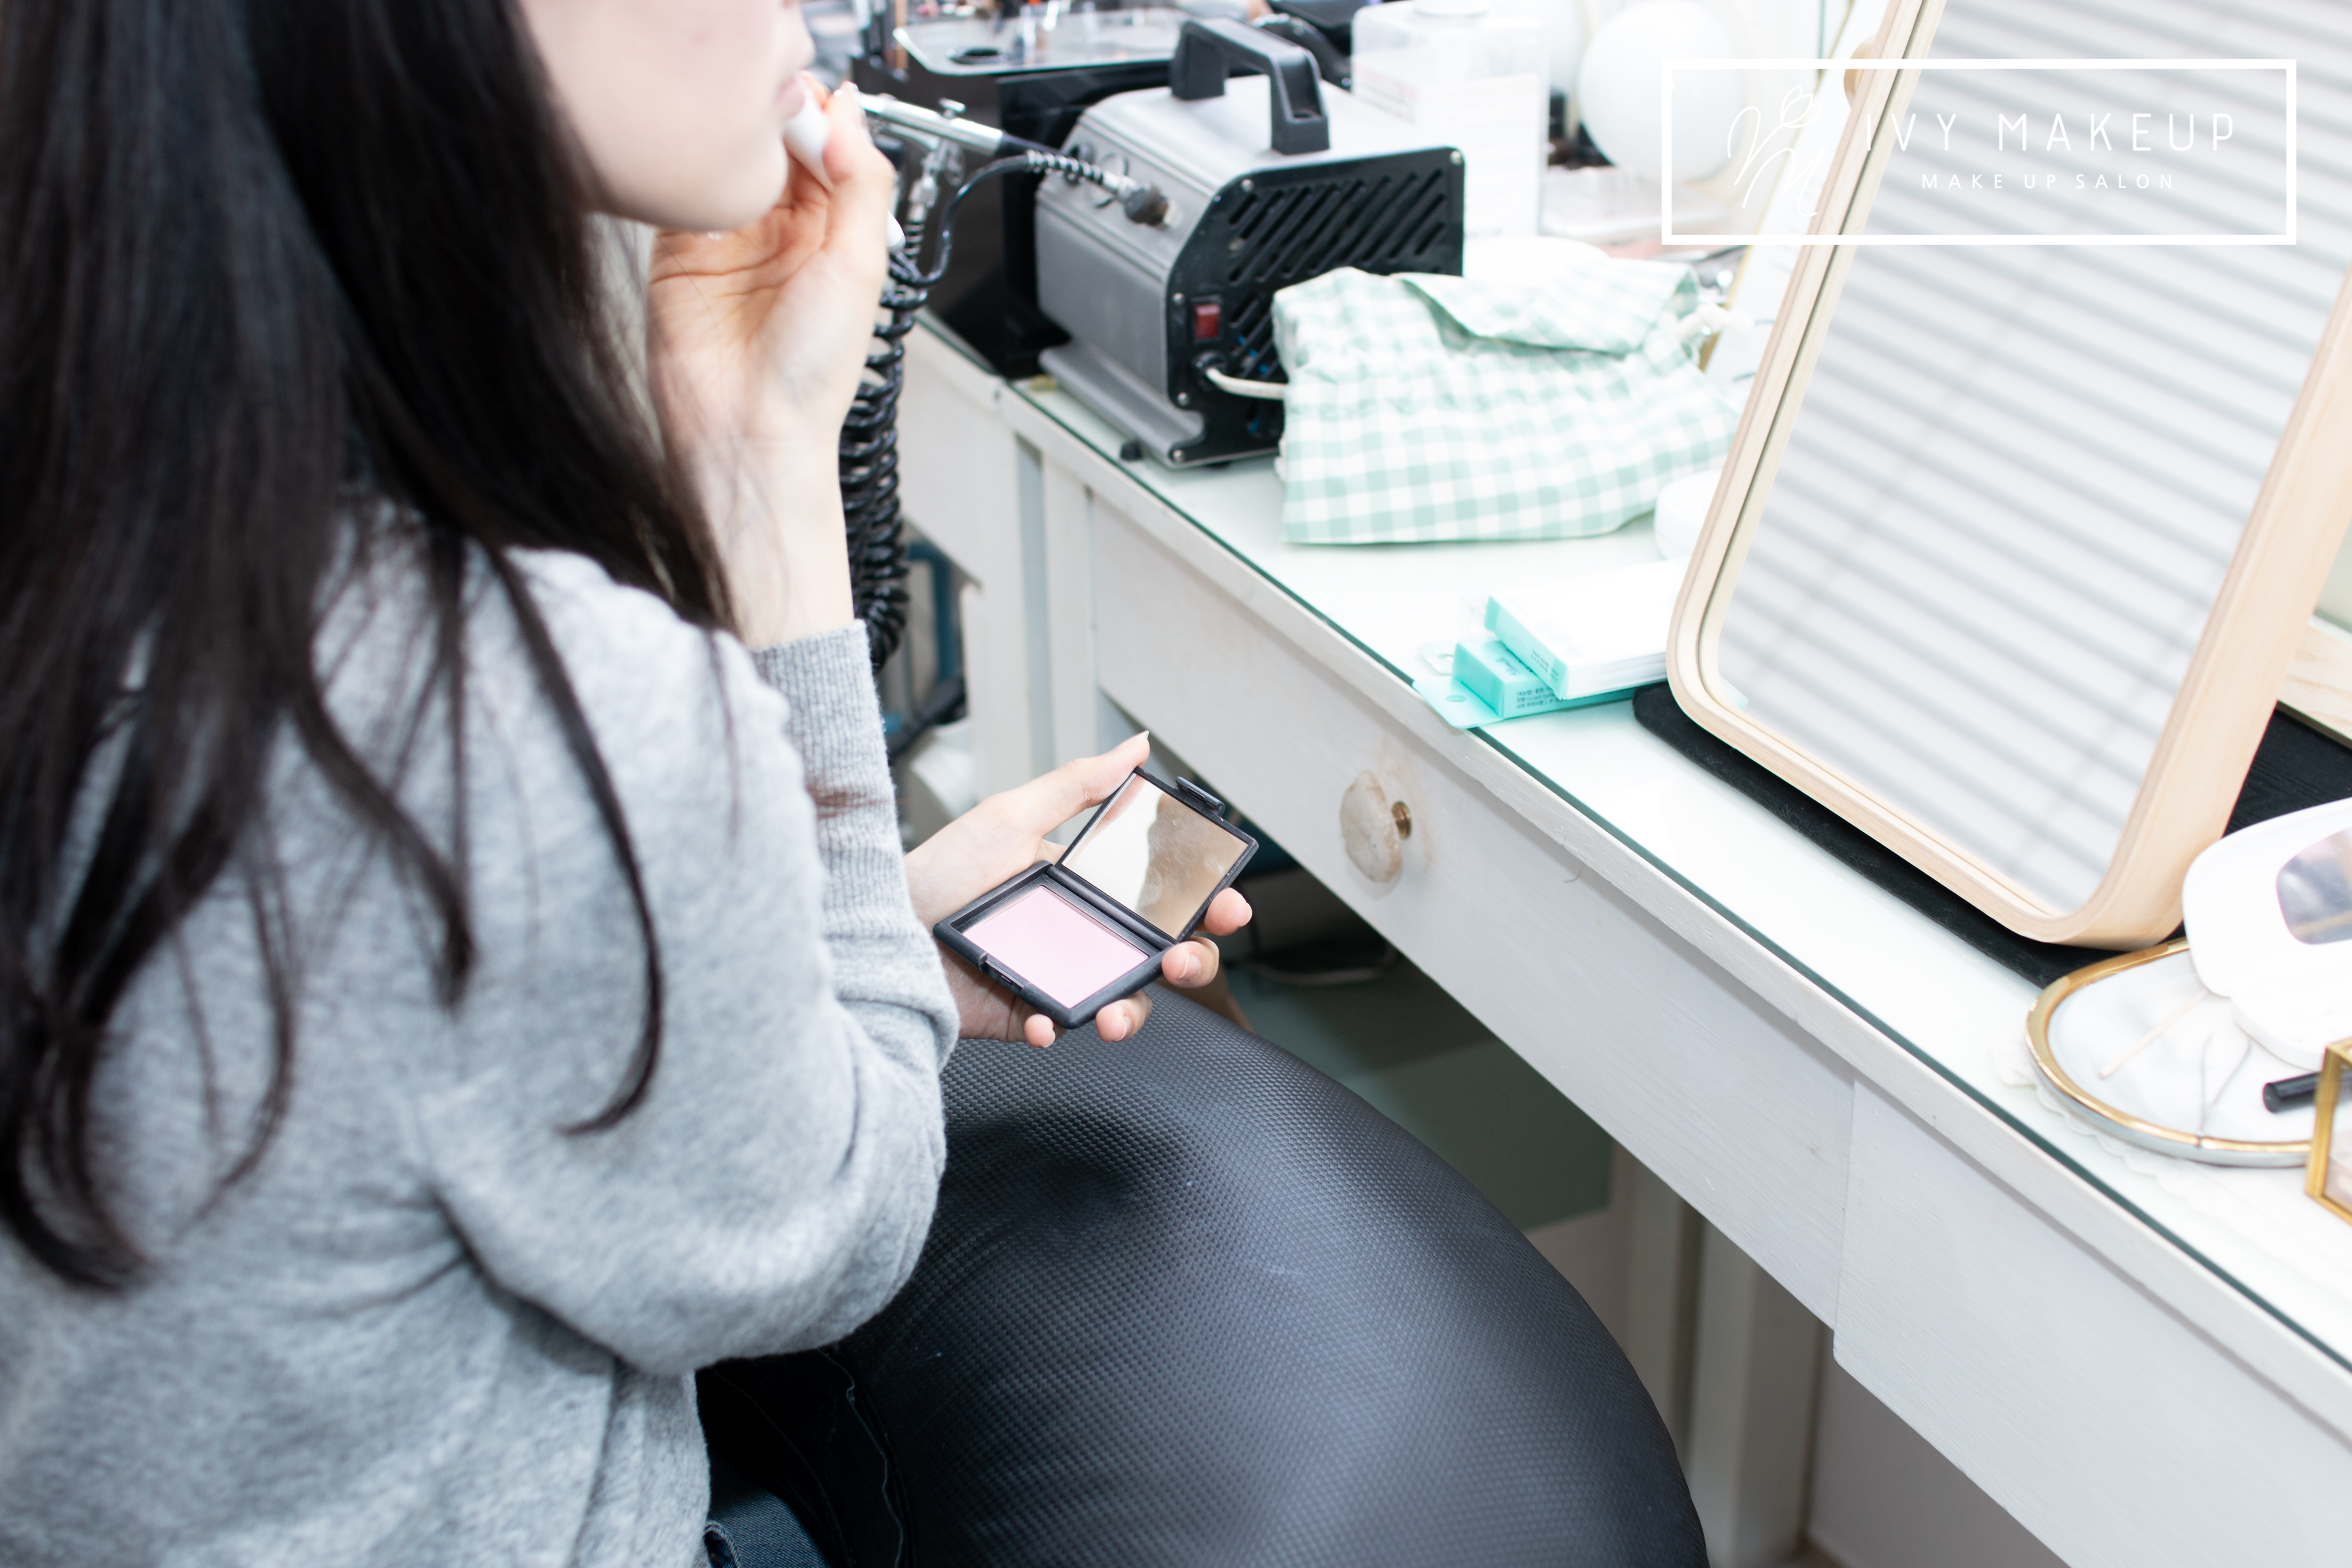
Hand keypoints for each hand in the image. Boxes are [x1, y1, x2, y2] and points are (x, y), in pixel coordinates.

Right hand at [647, 76, 895, 646]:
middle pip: (778, 145)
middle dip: (775, 116)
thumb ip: (860, 185)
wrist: (746, 435)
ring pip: (732, 159)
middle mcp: (784, 233)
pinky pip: (685, 190)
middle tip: (770, 102)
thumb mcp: (859, 268)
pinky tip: (707, 165)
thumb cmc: (809, 379)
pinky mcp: (680, 251)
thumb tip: (850, 114)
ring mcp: (730, 239)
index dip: (819, 115)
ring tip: (740, 132)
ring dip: (736, 139)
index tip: (808, 96)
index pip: (828, 149)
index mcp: (836, 235)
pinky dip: (695, 168)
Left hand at [906, 735, 1253, 1047]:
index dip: (1206, 902)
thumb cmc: (940, 872)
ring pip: (1125, 1002)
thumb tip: (1134, 746)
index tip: (1226, 902)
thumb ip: (1078, 785)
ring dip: (1133, 1011)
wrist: (879, 927)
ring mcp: (1060, 976)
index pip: (1164, 896)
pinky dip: (1054, 1027)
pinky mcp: (1028, 1014)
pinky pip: (1060, 1028)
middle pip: (1162, 954)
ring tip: (1115, 1013)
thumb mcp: (1011, 816)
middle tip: (1184, 956)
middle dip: (1192, 961)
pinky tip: (1038, 1019)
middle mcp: (1083, 933)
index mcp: (1089, 886)